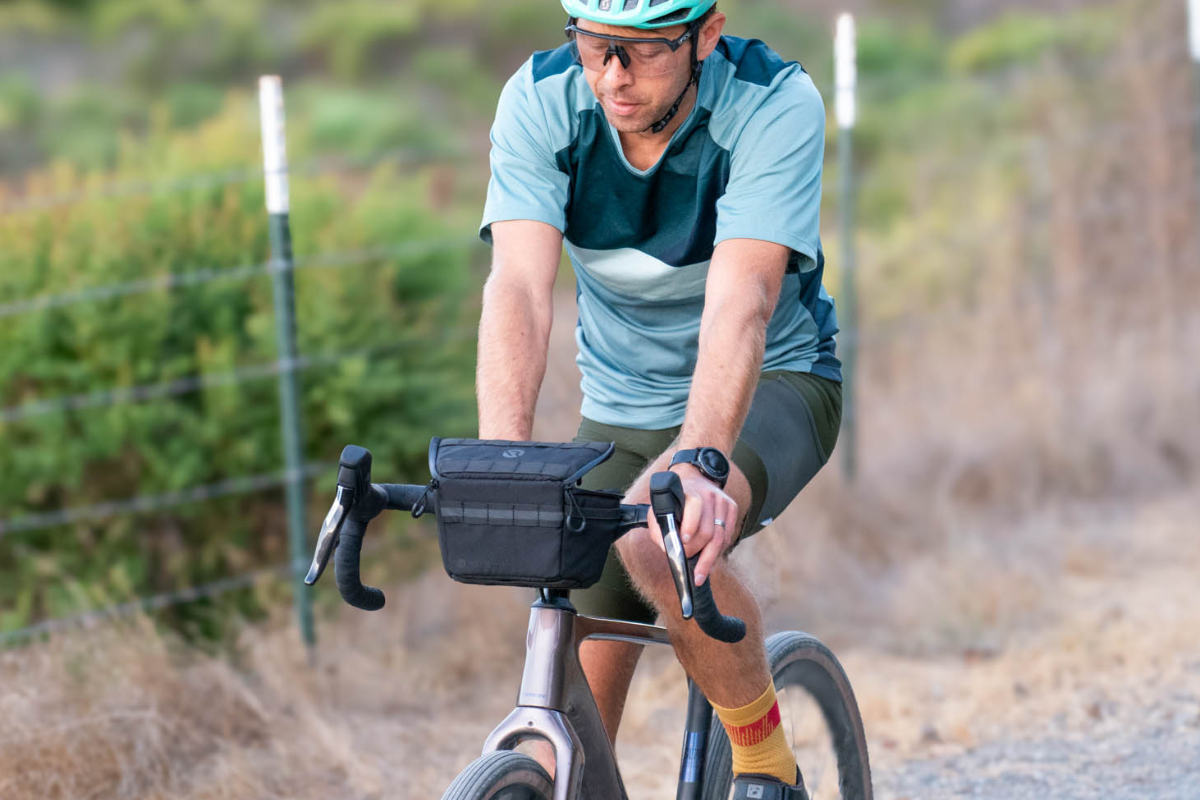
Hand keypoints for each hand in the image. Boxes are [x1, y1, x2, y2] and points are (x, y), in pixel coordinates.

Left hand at [645, 463, 737, 586]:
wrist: (694, 478)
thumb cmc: (675, 500)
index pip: (695, 507)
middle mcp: (710, 495)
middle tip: (690, 567)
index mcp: (691, 492)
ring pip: (721, 538)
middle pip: (709, 532)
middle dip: (698, 552)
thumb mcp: (660, 508)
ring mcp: (723, 502)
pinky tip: (710, 561)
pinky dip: (718, 552)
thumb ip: (659, 529)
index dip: (690, 526)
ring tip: (701, 573)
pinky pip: (728, 537)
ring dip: (710, 559)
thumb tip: (668, 550)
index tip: (683, 542)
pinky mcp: (732, 508)